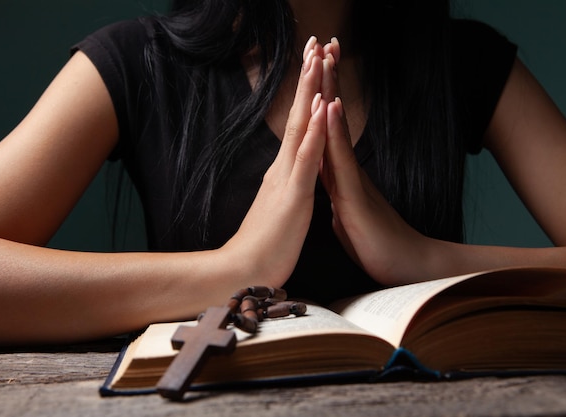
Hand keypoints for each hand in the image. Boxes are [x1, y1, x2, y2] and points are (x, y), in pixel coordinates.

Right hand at [222, 38, 327, 287]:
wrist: (245, 273)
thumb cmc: (264, 247)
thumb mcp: (279, 212)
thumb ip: (284, 190)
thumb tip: (285, 180)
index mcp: (284, 173)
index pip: (297, 126)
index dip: (305, 94)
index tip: (312, 65)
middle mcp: (282, 168)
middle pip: (296, 115)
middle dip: (307, 77)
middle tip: (313, 42)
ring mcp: (287, 180)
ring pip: (300, 128)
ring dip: (310, 91)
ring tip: (316, 58)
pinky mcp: (293, 196)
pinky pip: (306, 159)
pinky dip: (313, 130)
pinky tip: (320, 106)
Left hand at [318, 39, 431, 285]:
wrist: (403, 267)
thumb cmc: (374, 243)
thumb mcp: (346, 215)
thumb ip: (336, 197)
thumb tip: (329, 191)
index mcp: (339, 175)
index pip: (325, 129)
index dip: (319, 98)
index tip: (315, 68)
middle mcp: (345, 170)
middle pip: (331, 119)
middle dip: (326, 81)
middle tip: (325, 44)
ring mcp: (351, 179)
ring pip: (335, 129)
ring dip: (328, 92)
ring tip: (326, 58)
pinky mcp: (354, 196)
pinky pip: (340, 160)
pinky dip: (333, 131)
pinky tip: (329, 106)